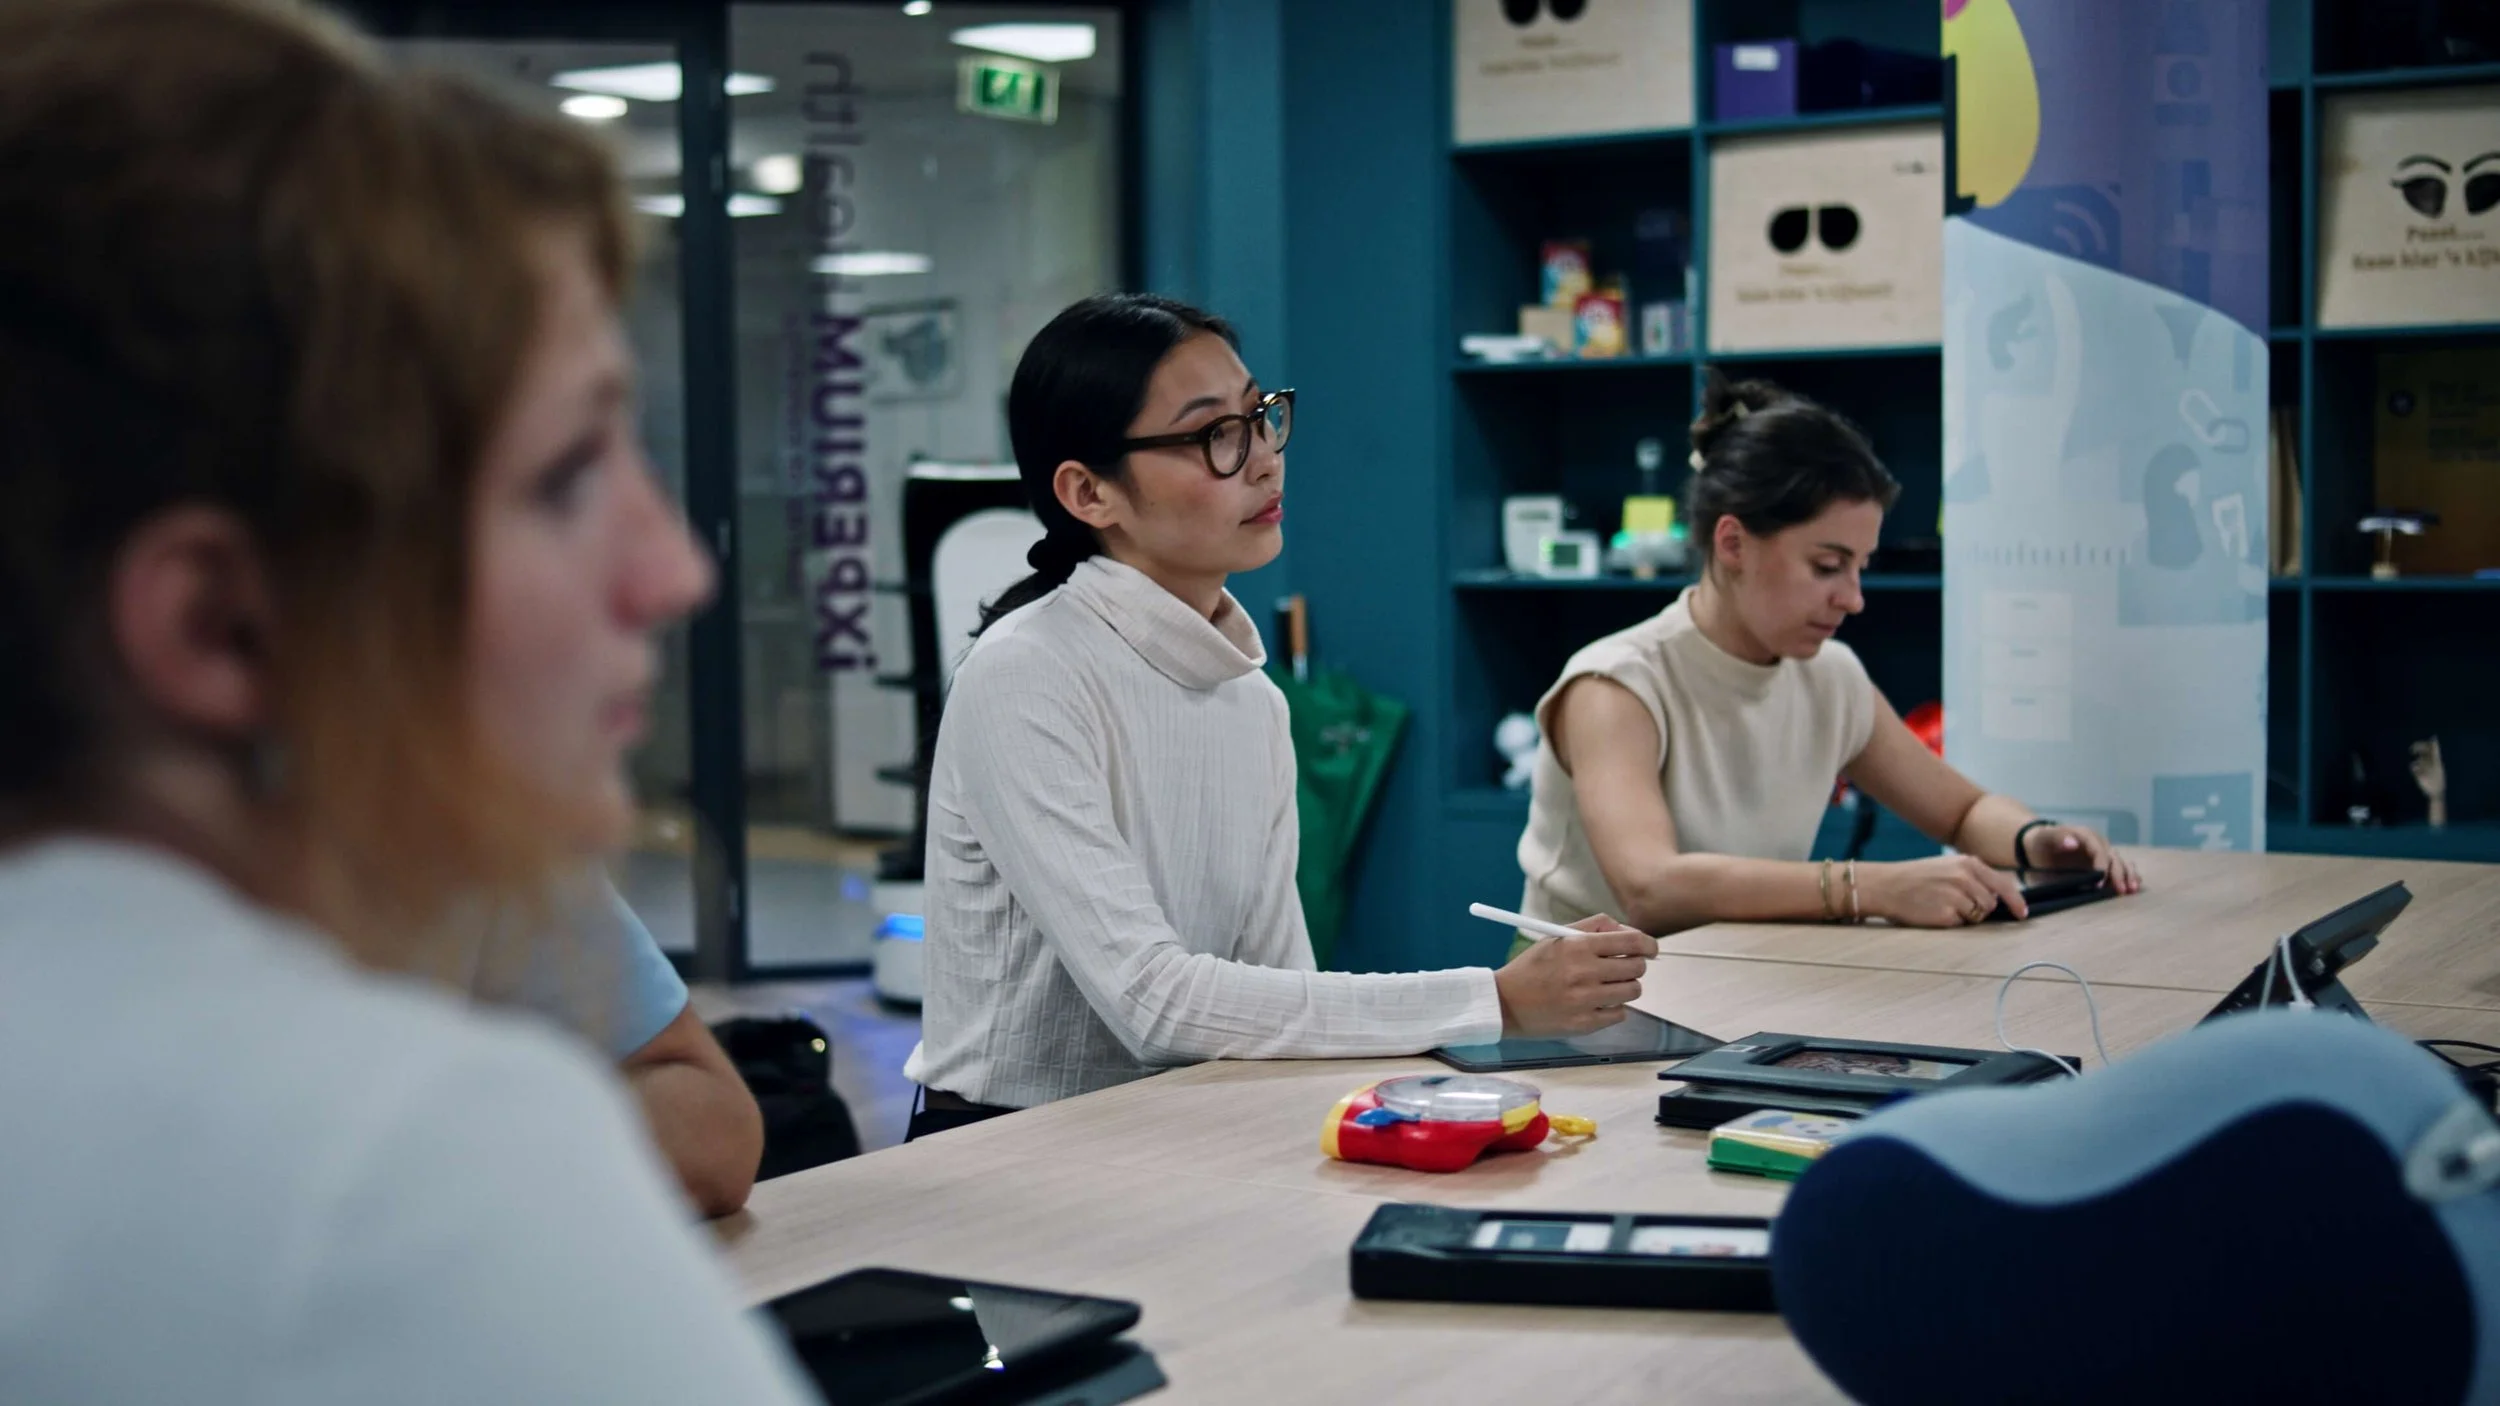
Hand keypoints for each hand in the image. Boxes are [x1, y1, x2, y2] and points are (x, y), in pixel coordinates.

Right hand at [1493, 915, 1658, 1035]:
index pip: (1633, 941)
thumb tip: (1630, 932)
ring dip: (1625, 987)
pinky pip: (1620, 1014)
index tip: (1650, 949)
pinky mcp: (1585, 1024)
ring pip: (1633, 991)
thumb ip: (1595, 927)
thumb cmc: (1533, 968)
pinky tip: (1595, 1003)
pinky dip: (1613, 1008)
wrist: (1505, 1003)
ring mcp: (1586, 1001)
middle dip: (1634, 966)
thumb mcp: (1557, 936)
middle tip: (1622, 967)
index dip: (1649, 944)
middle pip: (1637, 967)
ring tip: (1606, 986)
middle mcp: (1584, 973)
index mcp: (1578, 946)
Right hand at [1862, 855, 2026, 927]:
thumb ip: (1974, 877)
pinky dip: (1951, 921)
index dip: (2016, 901)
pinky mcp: (1947, 914)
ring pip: (1978, 915)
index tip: (2021, 913)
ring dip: (1966, 915)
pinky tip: (1935, 911)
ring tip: (1943, 904)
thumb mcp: (1948, 866)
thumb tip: (1999, 896)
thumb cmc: (1916, 877)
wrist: (1886, 885)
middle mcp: (1966, 878)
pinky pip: (1961, 924)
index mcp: (1968, 863)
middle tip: (1956, 902)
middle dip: (1980, 907)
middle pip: (1991, 902)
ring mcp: (1957, 896)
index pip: (2004, 884)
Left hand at [2022, 825, 2141, 894]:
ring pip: (2121, 863)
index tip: (2099, 883)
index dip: (2101, 866)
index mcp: (2086, 836)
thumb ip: (2059, 838)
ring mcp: (2102, 855)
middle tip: (2122, 890)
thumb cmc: (2042, 842)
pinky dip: (2127, 876)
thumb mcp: (2046, 837)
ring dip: (2128, 875)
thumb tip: (2073, 843)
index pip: (2099, 851)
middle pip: (2114, 858)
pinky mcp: (2103, 865)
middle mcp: (2098, 844)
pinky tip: (2133, 887)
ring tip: (2132, 889)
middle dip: (2119, 874)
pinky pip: (2119, 868)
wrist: (2039, 846)